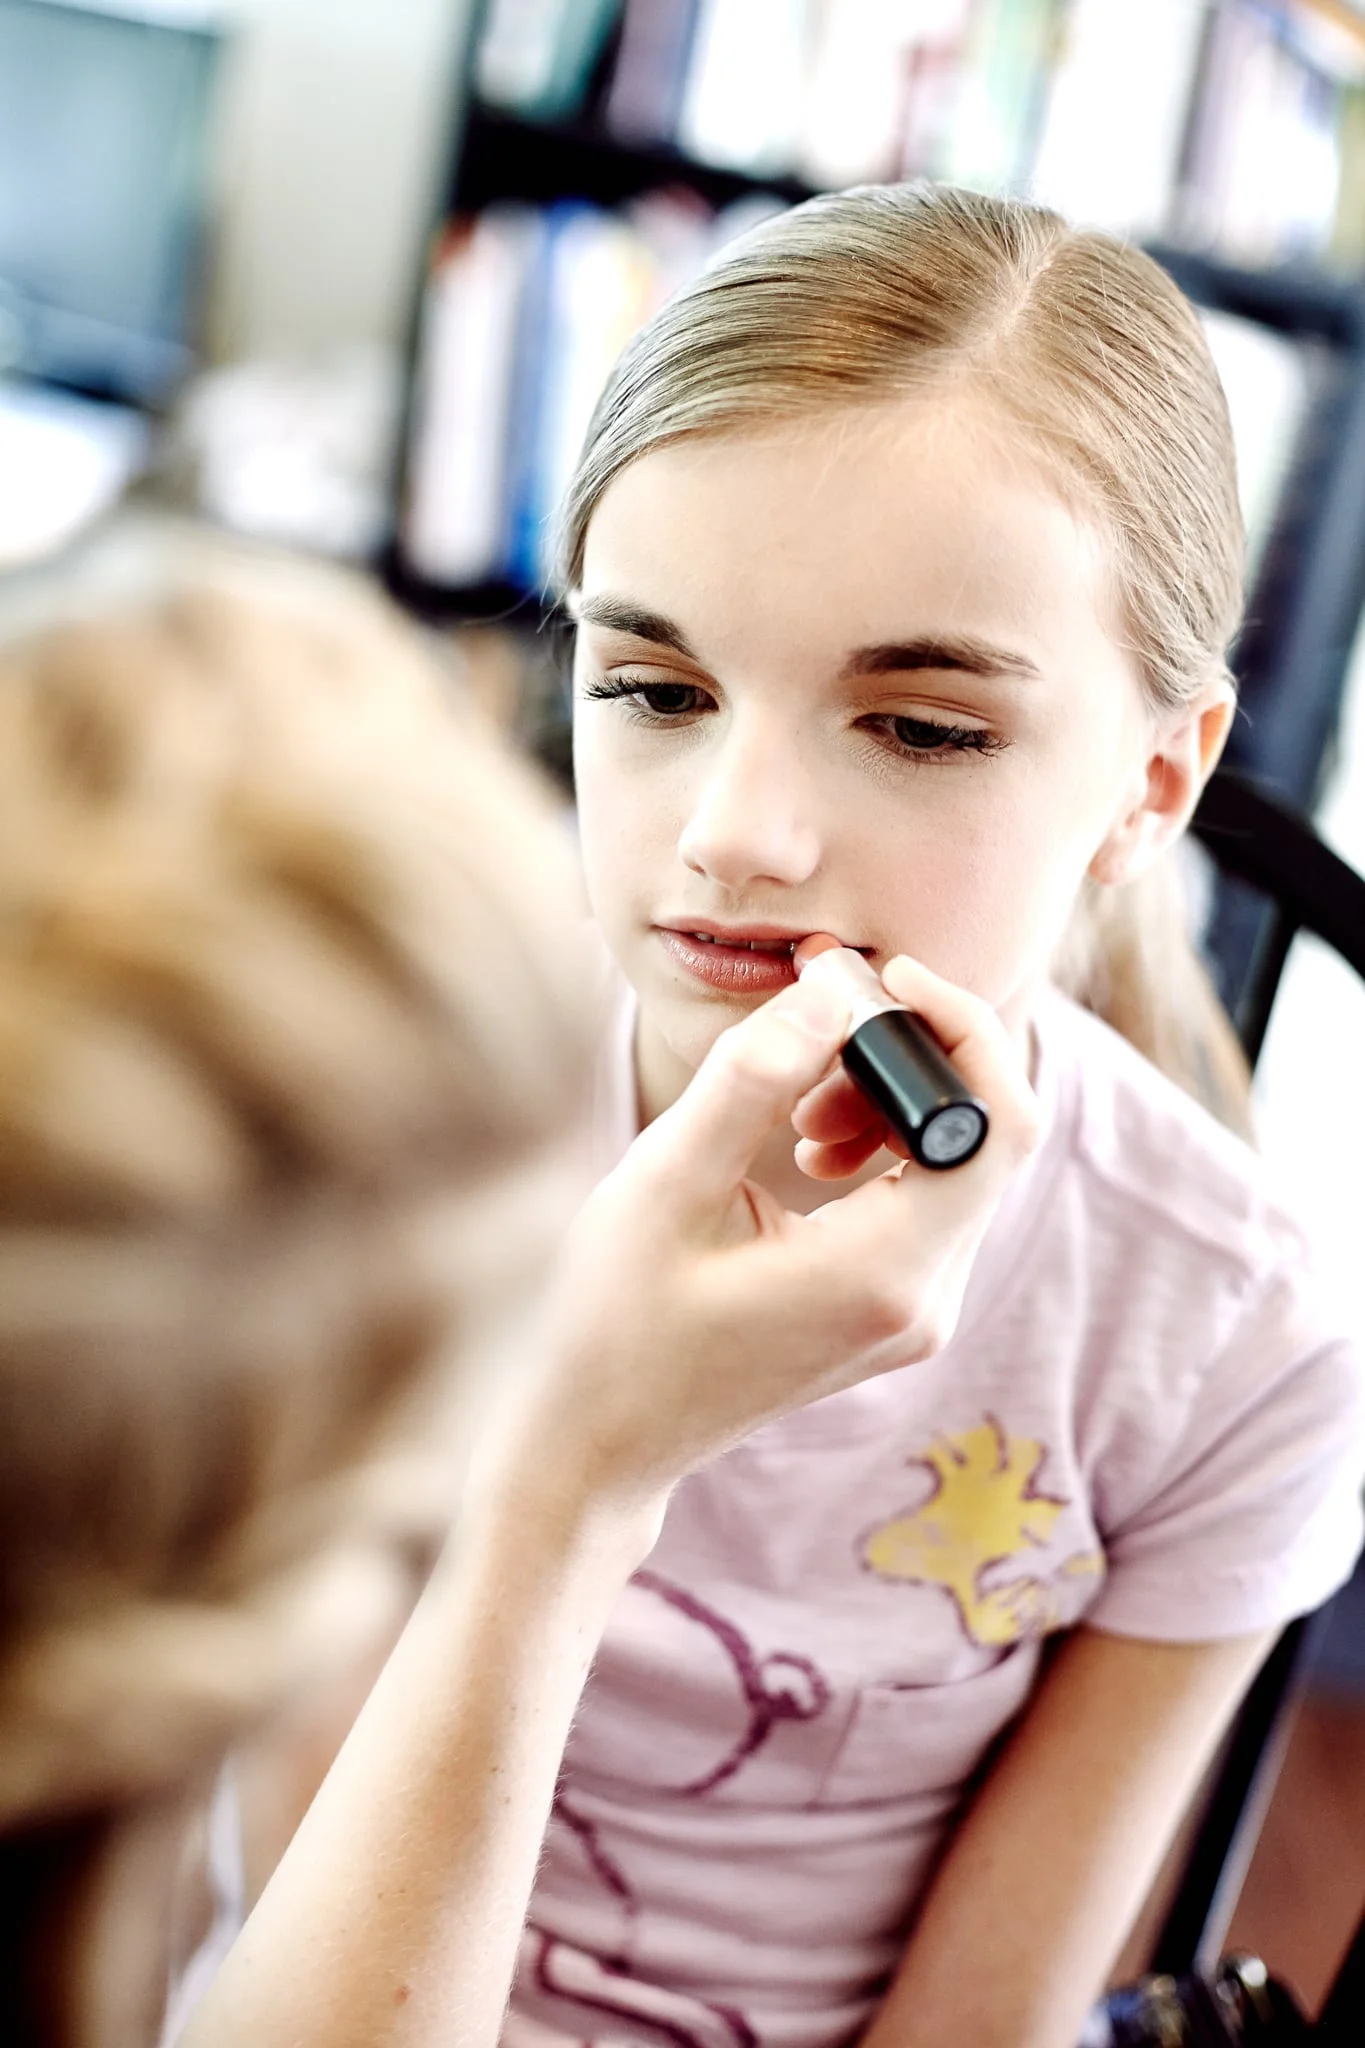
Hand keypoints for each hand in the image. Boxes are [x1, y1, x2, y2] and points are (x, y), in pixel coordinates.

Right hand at [500, 959, 1038, 1523]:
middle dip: (915, 1054)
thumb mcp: (666, 1184)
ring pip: (960, 1162)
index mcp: (884, 1273)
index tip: (876, 979)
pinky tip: (805, 1145)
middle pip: (989, 1136)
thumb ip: (754, 1077)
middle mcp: (925, 1300)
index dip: (959, 1027)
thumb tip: (834, 987)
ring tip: (796, 1106)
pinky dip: (884, 1145)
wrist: (605, 1439)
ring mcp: (917, 1313)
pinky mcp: (896, 1310)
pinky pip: (929, 1198)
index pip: (997, 1123)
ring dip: (891, 1099)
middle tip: (821, 1024)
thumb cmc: (617, 1320)